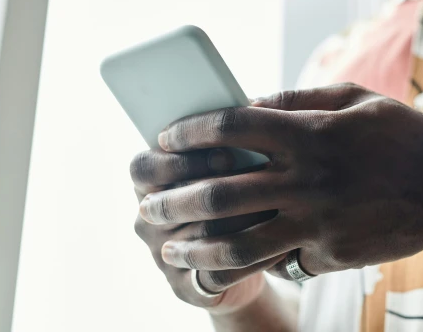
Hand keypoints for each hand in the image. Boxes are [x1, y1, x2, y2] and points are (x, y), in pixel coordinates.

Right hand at [131, 148, 285, 313]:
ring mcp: (162, 256)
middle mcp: (147, 221)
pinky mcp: (185, 288)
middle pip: (171, 203)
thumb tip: (247, 133)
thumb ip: (225, 148)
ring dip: (241, 221)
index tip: (226, 153)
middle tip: (254, 183)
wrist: (247, 253)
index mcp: (147, 184)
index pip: (143, 167)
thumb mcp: (229, 165)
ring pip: (200, 237)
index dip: (179, 159)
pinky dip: (251, 259)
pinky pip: (216, 273)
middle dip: (216, 190)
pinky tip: (279, 246)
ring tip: (277, 209)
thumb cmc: (239, 190)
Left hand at [139, 83, 422, 277]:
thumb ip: (298, 98)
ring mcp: (319, 222)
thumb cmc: (403, 134)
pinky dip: (255, 260)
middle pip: (219, 192)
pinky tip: (233, 261)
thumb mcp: (354, 97)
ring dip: (196, 248)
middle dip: (172, 200)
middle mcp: (308, 179)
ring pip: (239, 243)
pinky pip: (281, 260)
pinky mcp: (332, 255)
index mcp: (310, 132)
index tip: (165, 138)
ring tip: (172, 250)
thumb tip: (247, 104)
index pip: (230, 128)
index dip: (189, 132)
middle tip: (146, 205)